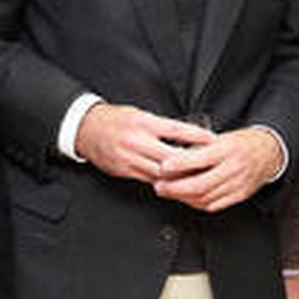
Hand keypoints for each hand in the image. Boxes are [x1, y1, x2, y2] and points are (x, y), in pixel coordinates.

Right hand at [74, 103, 213, 183]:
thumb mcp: (140, 114)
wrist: (85, 129)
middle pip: (171, 157)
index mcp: (143, 123)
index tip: (212, 139)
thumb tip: (186, 135)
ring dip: (179, 177)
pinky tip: (174, 184)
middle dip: (190, 163)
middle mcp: (137, 141)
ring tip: (195, 178)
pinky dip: (163, 182)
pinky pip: (149, 180)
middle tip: (208, 165)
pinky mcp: (124, 171)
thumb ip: (161, 126)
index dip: (196, 136)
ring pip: (161, 173)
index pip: (175, 130)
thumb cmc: (115, 119)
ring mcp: (130, 158)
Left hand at [152, 127, 281, 211]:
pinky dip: (197, 203)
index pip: (199, 159)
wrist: (269, 152)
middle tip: (159, 187)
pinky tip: (187, 199)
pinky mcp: (240, 195)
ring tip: (170, 193)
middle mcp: (233, 168)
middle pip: (200, 184)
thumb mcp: (221, 138)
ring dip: (183, 198)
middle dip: (175, 188)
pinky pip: (214, 205)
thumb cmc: (241, 143)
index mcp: (227, 149)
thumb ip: (200, 148)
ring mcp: (237, 184)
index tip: (162, 167)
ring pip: (205, 197)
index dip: (179, 165)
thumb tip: (173, 157)